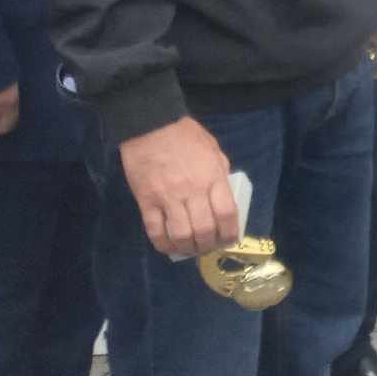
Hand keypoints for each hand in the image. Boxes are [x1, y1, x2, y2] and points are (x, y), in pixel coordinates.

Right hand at [119, 117, 238, 256]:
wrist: (151, 126)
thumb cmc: (186, 135)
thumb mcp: (213, 150)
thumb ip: (219, 173)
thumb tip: (223, 196)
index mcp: (212, 176)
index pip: (227, 213)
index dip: (230, 232)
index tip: (230, 240)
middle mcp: (192, 190)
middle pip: (204, 229)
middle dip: (209, 245)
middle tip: (209, 247)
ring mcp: (167, 198)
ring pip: (181, 234)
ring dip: (188, 248)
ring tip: (191, 249)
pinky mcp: (146, 201)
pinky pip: (155, 230)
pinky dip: (163, 244)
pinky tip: (169, 246)